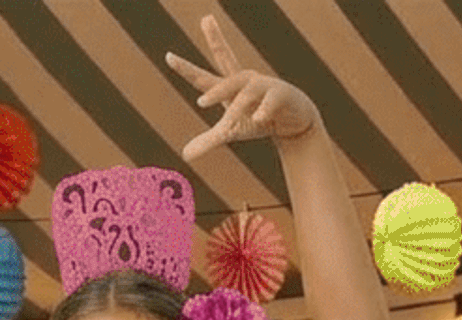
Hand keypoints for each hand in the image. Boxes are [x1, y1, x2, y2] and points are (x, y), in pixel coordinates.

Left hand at [167, 15, 319, 159]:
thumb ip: (209, 140)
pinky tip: (257, 119)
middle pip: (226, 59)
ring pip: (245, 90)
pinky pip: (271, 101)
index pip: (203, 78)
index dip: (186, 69)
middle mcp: (243, 80)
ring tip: (222, 122)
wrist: (294, 119)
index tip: (168, 57)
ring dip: (233, 103)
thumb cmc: (257, 118)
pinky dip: (263, 110)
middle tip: (205, 22)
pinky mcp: (281, 95)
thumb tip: (185, 155)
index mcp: (228, 87)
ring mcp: (263, 85)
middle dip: (216, 41)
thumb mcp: (231, 130)